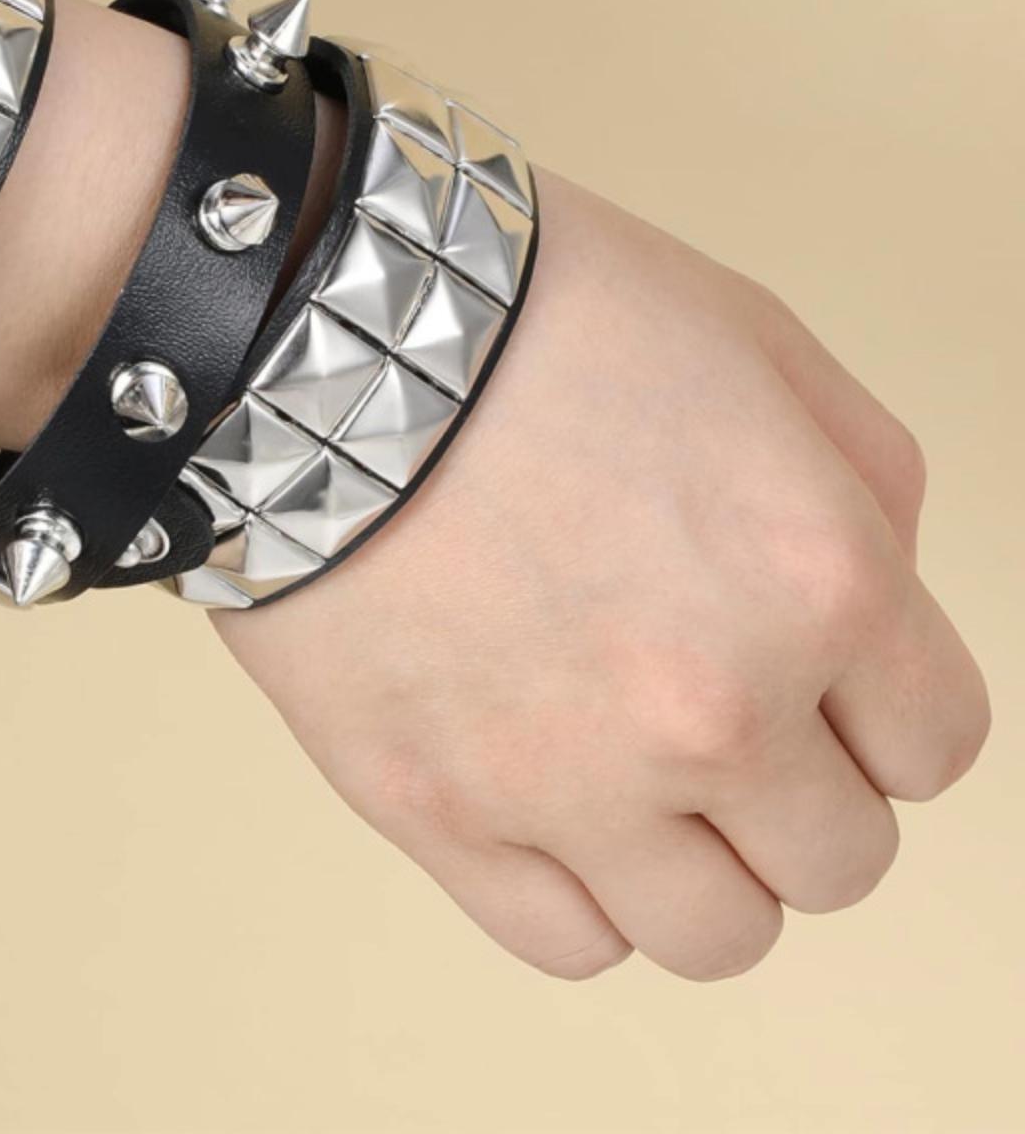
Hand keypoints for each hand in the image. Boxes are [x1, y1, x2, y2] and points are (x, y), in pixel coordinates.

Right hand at [211, 169, 989, 980]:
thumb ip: (868, 481)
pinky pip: (565, 939)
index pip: (934, 745)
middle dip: (802, 791)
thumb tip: (881, 596)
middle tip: (727, 718)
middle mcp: (711, 710)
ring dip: (705, 866)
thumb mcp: (752, 338)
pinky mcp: (433, 808)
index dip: (886, 711)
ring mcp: (565, 778)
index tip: (828, 685)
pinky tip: (550, 803)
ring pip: (716, 937)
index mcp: (816, 581)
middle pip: (838, 860)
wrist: (319, 331)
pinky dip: (582, 890)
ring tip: (640, 781)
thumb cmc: (527, 314)